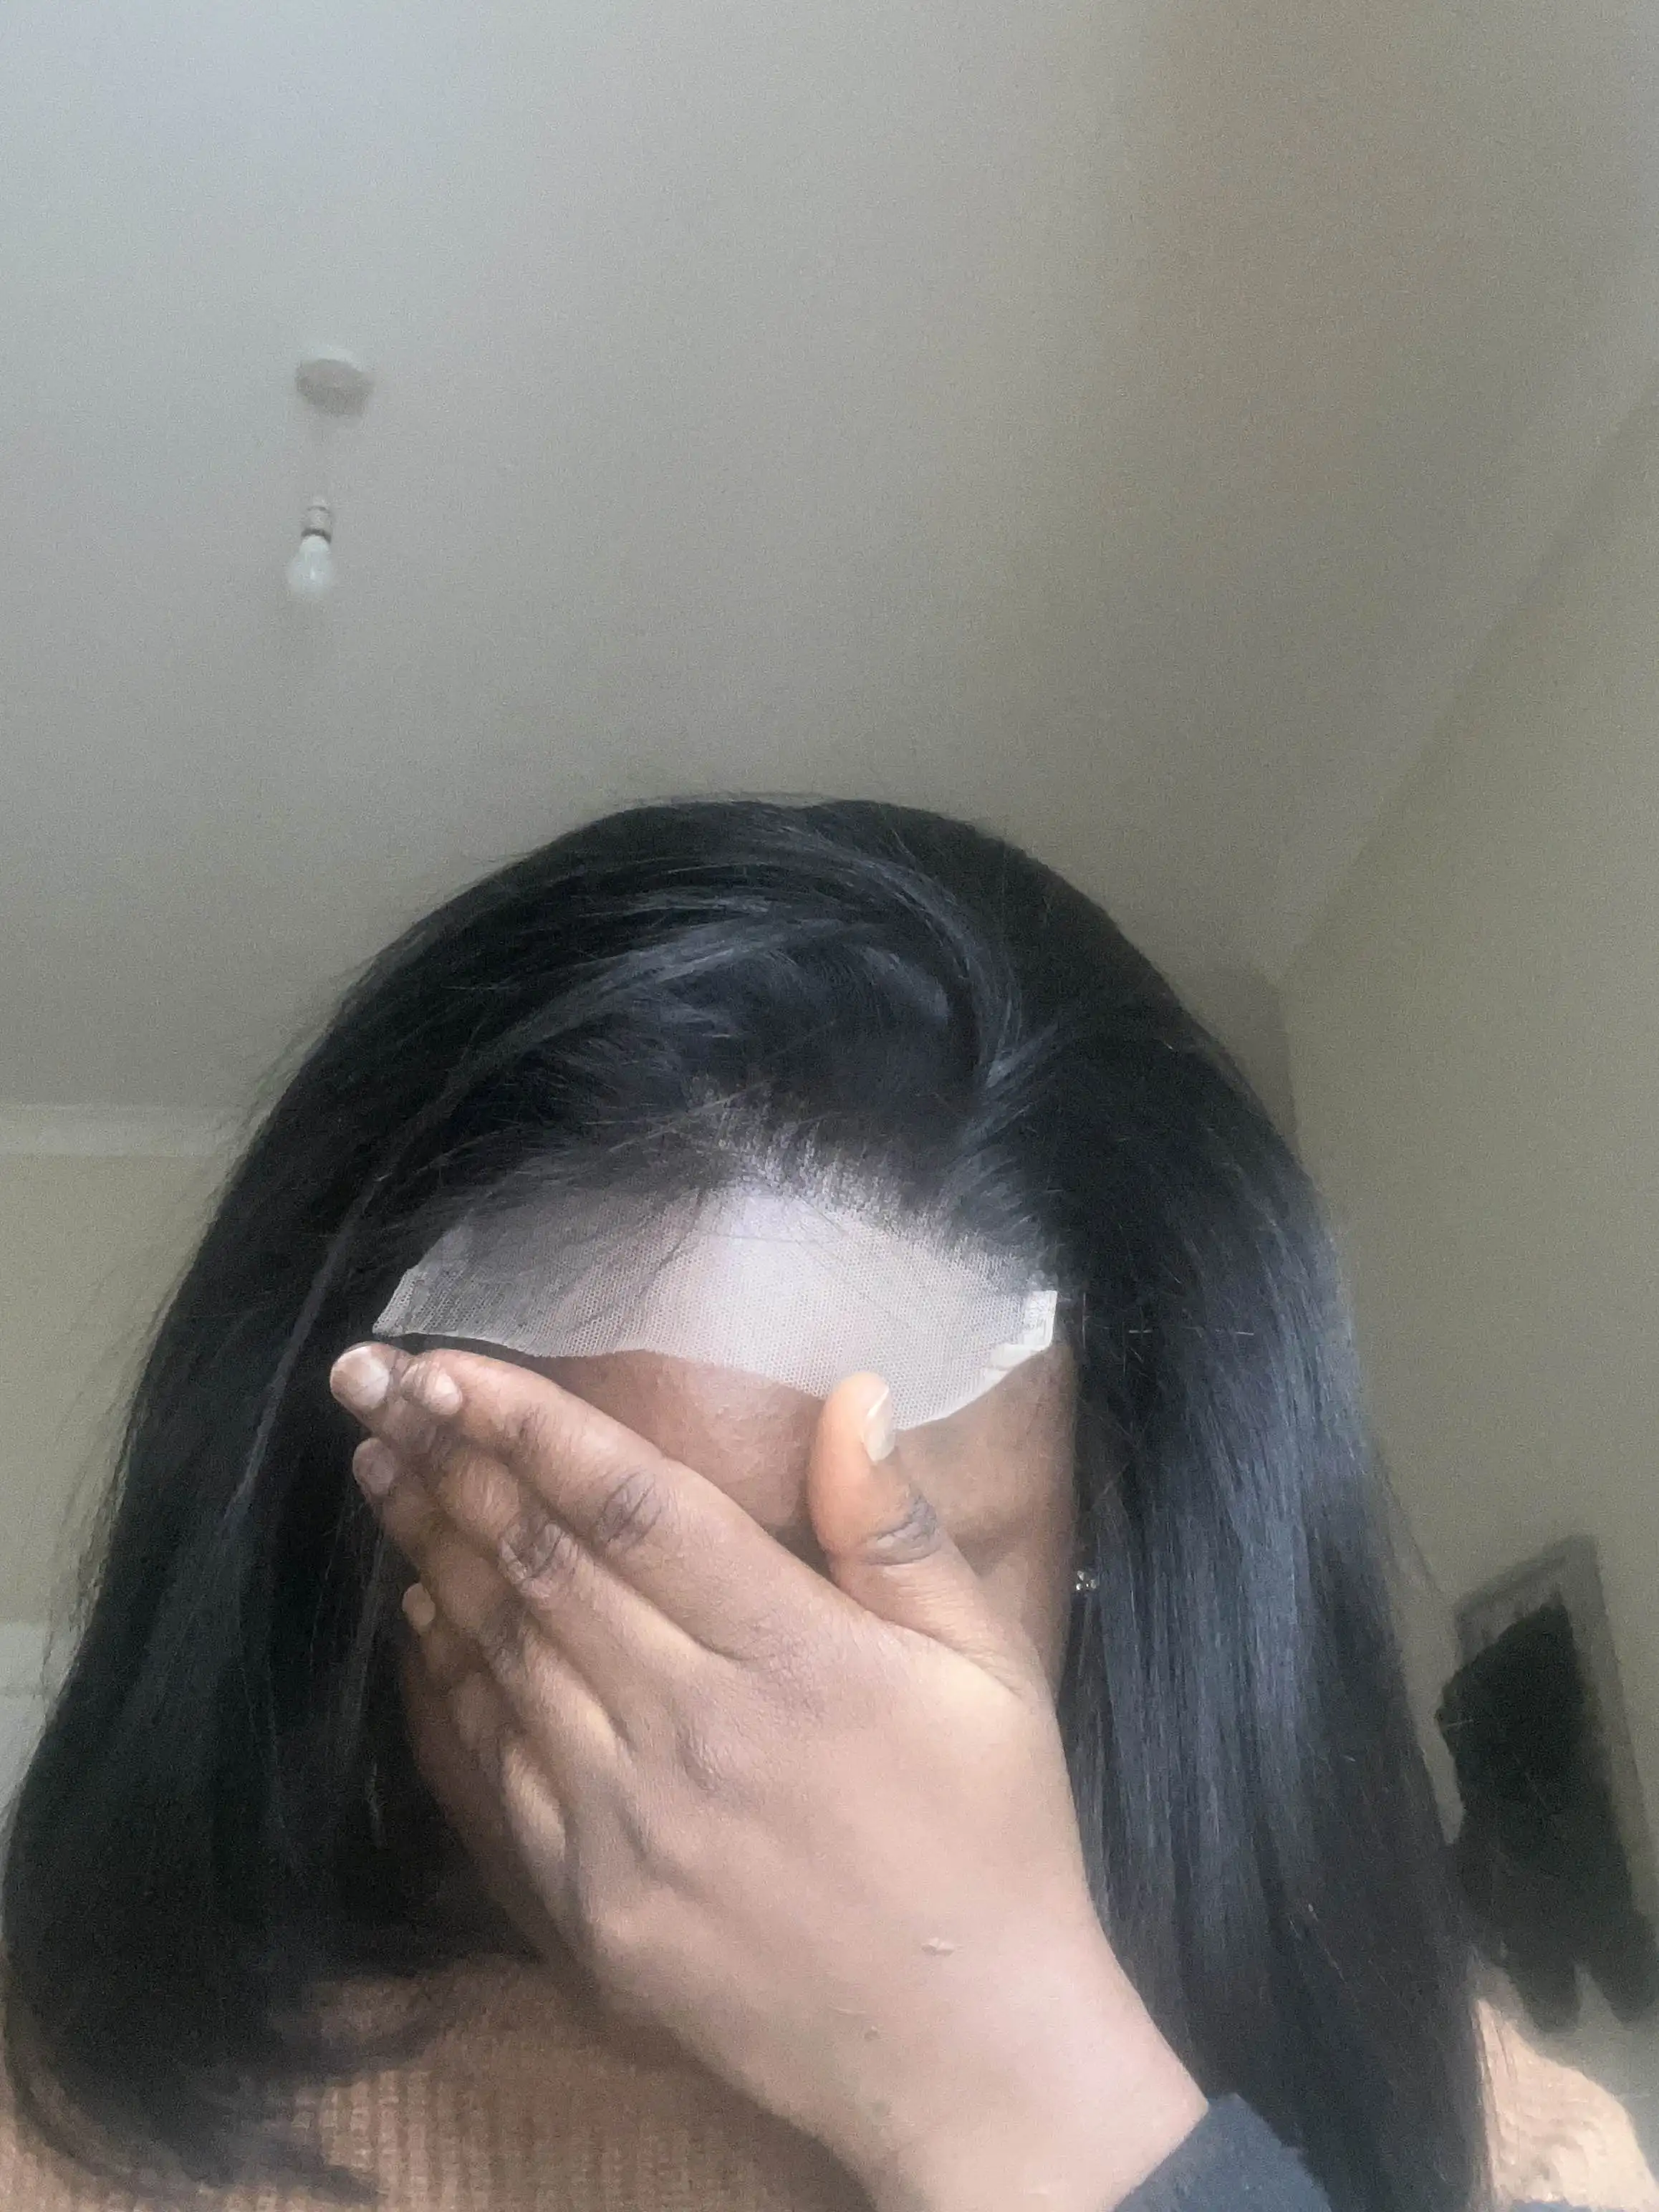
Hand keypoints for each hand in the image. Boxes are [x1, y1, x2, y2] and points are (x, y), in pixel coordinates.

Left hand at [331, 1343, 1204, 2211]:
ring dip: (433, 1553)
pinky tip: (421, 1619)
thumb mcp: (989, 1670)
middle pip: (544, 1569)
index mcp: (793, 1656)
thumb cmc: (990, 1840)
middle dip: (451, 1464)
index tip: (447, 1364)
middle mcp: (692, 1729)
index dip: (533, 1426)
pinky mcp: (592, 1906)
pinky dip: (446, 1682)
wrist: (965, 2054)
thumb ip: (900, 1532)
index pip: (636, 1508)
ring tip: (381, 1472)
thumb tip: (853, 1394)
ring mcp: (628, 1826)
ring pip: (501, 1658)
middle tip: (375, 1390)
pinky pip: (493, 1770)